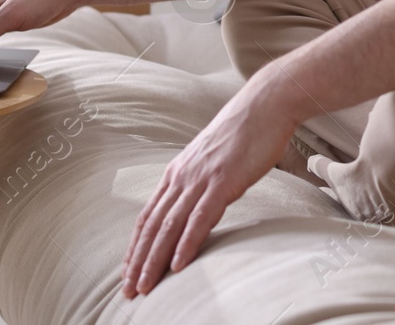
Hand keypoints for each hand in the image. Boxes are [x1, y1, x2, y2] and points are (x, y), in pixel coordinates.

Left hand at [121, 77, 297, 296]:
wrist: (266, 104)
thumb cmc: (245, 131)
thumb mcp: (214, 159)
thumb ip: (201, 181)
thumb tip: (199, 204)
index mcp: (178, 171)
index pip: (148, 215)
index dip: (136, 245)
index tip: (128, 270)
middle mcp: (182, 176)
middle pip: (153, 225)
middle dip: (138, 261)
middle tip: (129, 290)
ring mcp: (201, 178)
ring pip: (169, 226)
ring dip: (155, 260)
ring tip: (146, 286)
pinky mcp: (223, 181)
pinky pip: (200, 218)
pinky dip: (186, 243)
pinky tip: (178, 265)